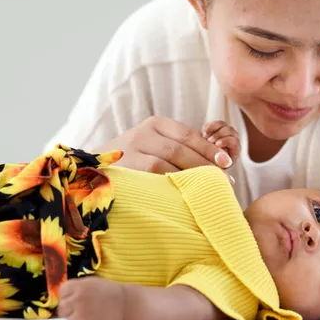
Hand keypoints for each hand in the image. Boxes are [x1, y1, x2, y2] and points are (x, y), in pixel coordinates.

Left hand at [58, 277, 125, 319]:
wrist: (125, 306)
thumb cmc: (106, 294)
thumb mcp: (91, 283)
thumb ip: (74, 288)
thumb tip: (56, 296)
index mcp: (79, 286)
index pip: (62, 292)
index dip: (70, 295)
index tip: (81, 297)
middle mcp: (78, 300)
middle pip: (62, 308)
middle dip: (71, 309)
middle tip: (86, 308)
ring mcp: (82, 316)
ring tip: (93, 315)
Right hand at [96, 116, 233, 181]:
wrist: (92, 168)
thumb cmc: (134, 160)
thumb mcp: (155, 145)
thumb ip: (180, 149)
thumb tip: (219, 164)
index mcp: (155, 124)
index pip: (188, 134)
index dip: (208, 149)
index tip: (227, 163)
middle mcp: (142, 133)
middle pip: (179, 149)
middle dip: (204, 166)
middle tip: (224, 181)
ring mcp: (129, 151)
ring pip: (165, 165)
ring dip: (189, 178)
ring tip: (207, 190)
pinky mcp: (122, 169)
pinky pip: (149, 178)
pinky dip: (168, 186)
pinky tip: (182, 195)